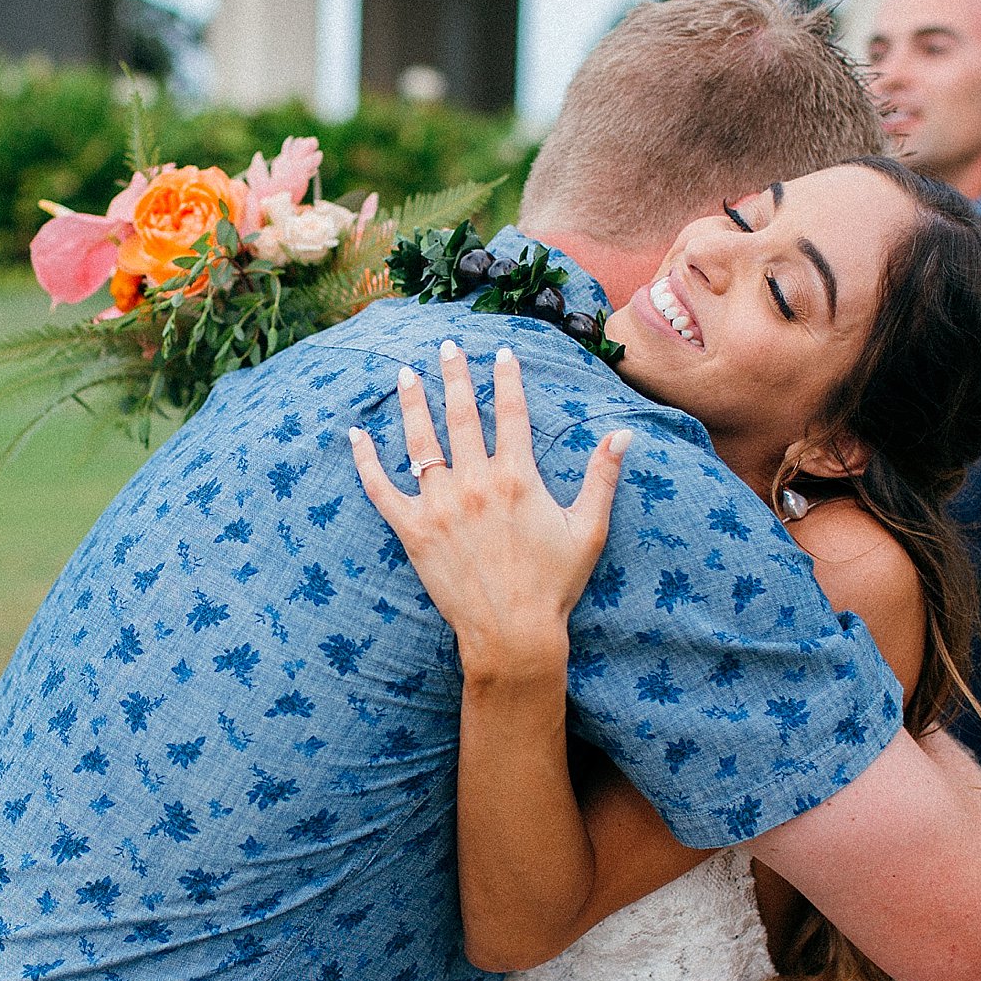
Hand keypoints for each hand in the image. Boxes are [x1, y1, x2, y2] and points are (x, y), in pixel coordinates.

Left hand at [348, 342, 629, 675]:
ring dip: (412, 403)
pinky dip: (365, 460)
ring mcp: (440, 506)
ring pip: (420, 442)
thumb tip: (624, 435)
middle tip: (447, 346)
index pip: (511, 413)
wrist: (512, 634)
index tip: (501, 351)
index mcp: (517, 478)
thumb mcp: (589, 529)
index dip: (506, 378)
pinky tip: (356, 434)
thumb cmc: (554, 584)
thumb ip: (602, 477)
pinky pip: (381, 488)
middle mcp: (475, 483)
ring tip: (405, 373)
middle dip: (455, 376)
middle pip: (462, 416)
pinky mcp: (412, 531)